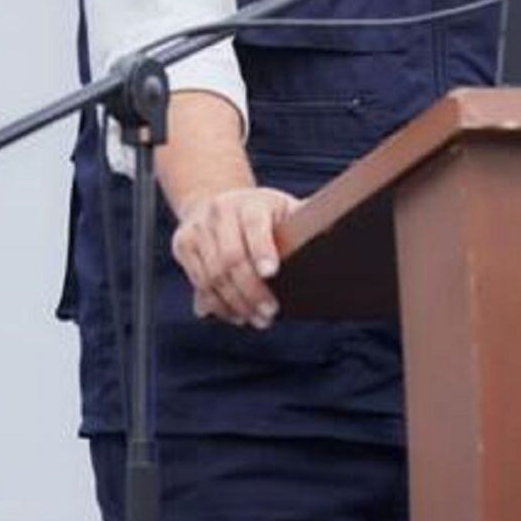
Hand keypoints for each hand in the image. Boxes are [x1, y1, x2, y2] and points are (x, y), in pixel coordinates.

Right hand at [171, 186, 297, 328]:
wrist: (216, 202)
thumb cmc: (263, 213)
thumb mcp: (287, 210)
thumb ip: (309, 221)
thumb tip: (337, 233)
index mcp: (249, 201)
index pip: (254, 225)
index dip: (262, 249)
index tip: (271, 273)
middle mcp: (219, 211)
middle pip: (231, 257)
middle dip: (251, 291)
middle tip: (270, 313)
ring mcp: (197, 227)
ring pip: (212, 274)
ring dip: (235, 303)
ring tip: (256, 319)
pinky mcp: (183, 244)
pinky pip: (198, 281)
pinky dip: (217, 304)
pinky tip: (235, 314)